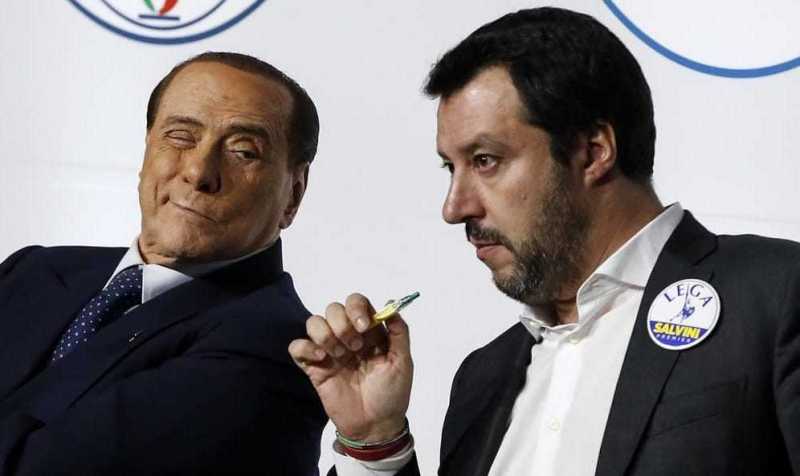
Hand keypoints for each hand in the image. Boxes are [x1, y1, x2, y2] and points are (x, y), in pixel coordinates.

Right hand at [288, 293, 411, 442]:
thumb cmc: (392, 394)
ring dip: (325, 334)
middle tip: (355, 348)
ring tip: (339, 355)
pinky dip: (304, 347)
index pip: (356, 303)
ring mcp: (329, 351)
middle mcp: (347, 336)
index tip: (364, 327)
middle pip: (333, 309)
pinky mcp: (313, 367)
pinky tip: (320, 359)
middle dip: (342, 324)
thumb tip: (392, 306)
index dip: (357, 308)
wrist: (375, 426)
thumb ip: (400, 333)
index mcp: (369, 332)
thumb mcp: (403, 363)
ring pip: (314, 322)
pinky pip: (296, 346)